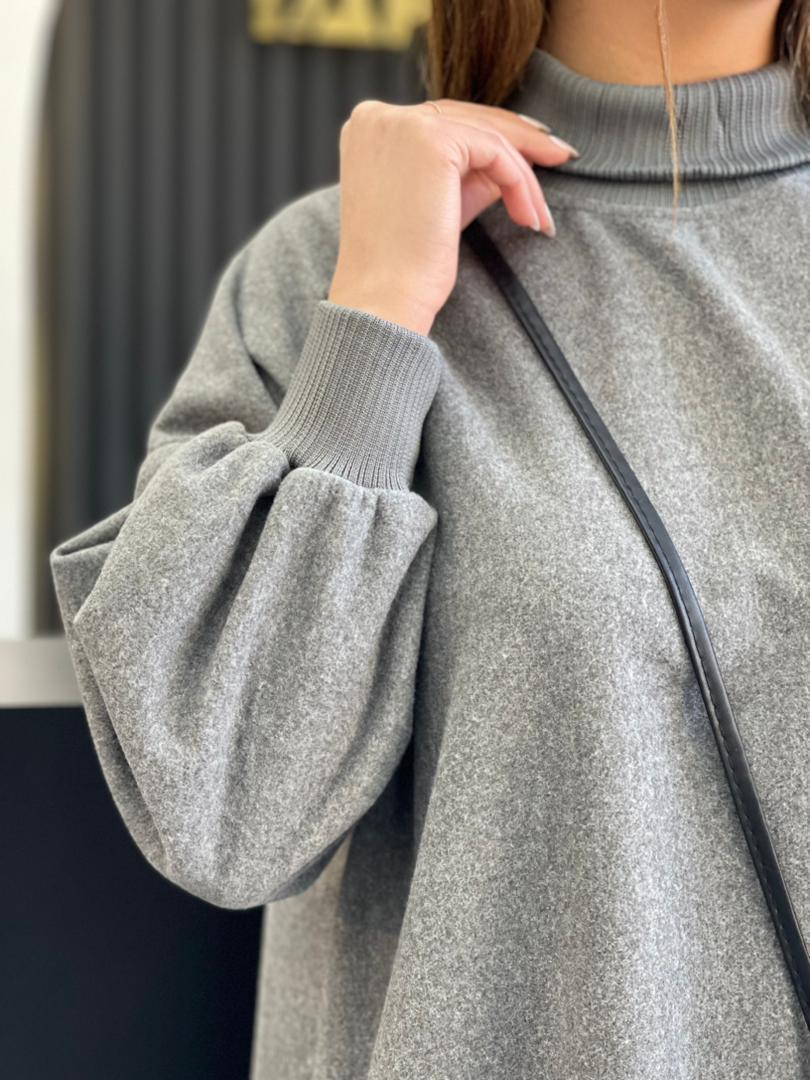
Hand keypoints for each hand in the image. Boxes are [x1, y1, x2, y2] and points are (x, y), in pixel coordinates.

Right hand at [327, 97, 576, 334]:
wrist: (386, 299)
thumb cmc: (404, 267)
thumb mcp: (437, 204)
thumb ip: (467, 175)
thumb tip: (513, 159)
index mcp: (369, 129)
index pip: (442, 120)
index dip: (491, 135)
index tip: (531, 154)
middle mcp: (378, 117)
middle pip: (466, 118)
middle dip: (519, 140)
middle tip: (560, 156)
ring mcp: (402, 125)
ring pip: (486, 135)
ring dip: (523, 176)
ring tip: (541, 215)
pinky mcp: (431, 142)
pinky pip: (495, 152)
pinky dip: (519, 183)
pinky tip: (530, 217)